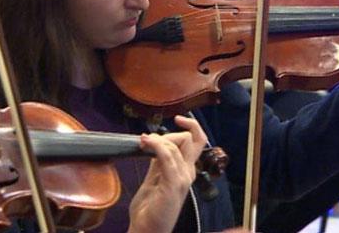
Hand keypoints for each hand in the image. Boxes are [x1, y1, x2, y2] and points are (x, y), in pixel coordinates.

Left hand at [128, 116, 207, 232]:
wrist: (146, 231)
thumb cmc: (149, 210)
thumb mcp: (153, 180)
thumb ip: (157, 162)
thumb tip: (155, 144)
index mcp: (185, 171)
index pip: (196, 141)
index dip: (190, 127)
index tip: (178, 118)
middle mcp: (188, 174)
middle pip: (191, 139)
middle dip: (170, 132)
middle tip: (149, 139)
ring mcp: (182, 179)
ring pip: (176, 146)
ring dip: (156, 139)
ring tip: (142, 142)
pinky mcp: (173, 185)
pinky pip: (167, 157)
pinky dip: (156, 146)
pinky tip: (146, 144)